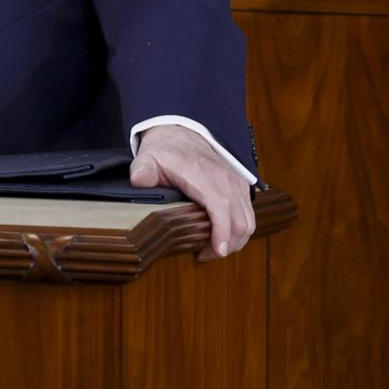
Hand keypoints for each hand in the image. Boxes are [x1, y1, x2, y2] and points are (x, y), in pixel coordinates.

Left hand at [129, 125, 255, 260]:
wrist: (182, 133)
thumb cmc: (166, 151)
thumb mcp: (148, 158)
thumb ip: (143, 170)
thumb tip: (140, 181)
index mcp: (204, 175)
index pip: (221, 207)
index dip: (221, 233)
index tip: (215, 251)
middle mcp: (225, 179)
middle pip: (240, 221)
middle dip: (226, 245)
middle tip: (204, 255)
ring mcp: (236, 183)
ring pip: (248, 222)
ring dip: (234, 241)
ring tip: (212, 249)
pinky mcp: (240, 187)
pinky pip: (248, 215)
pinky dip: (239, 231)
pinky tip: (221, 236)